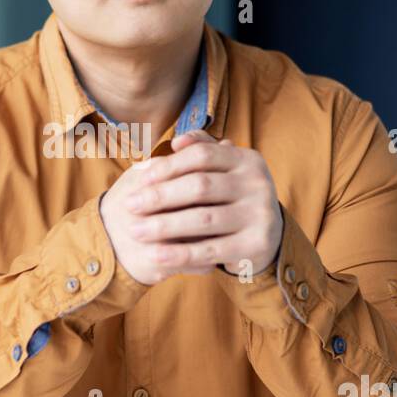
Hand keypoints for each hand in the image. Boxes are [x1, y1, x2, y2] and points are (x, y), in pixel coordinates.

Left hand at [106, 129, 282, 280]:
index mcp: (248, 159)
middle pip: (200, 186)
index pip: (202, 155)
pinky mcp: (256, 245)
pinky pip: (210, 250)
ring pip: (202, 219)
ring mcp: (260, 215)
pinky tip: (155, 254)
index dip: (168, 165)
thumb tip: (176, 142)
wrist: (267, 236)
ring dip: (164, 226)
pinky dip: (179, 253)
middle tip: (130, 205)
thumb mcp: (223, 170)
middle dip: (160, 196)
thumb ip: (202, 149)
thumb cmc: (231, 197)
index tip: (140, 177)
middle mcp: (258, 184)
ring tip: (135, 230)